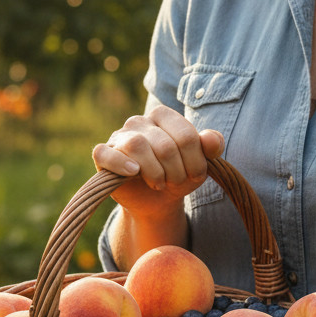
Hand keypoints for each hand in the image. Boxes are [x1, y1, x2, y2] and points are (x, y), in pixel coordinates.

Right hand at [92, 104, 223, 218]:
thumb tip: (211, 139)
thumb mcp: (200, 163)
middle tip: (175, 183)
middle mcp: (139, 121)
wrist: (156, 201)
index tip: (194, 175)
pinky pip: (105, 154)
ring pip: (137, 145)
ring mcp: (119, 136)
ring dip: (154, 173)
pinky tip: (134, 172)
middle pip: (164, 145)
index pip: (186, 135)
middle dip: (176, 172)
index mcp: (163, 115)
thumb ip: (211, 146)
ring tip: (159, 184)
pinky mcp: (103, 154)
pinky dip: (120, 164)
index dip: (195, 162)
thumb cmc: (178, 175)